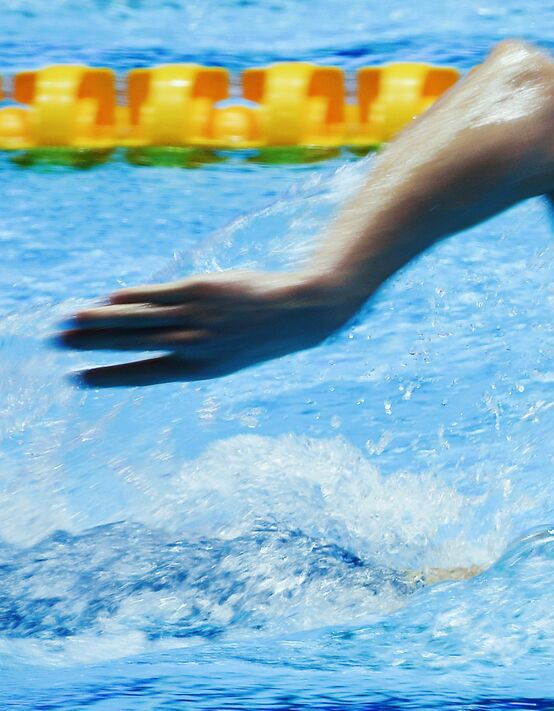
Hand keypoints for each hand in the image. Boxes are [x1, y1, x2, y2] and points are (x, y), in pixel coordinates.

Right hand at [60, 271, 362, 386]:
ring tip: (69, 321)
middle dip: (92, 345)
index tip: (78, 379)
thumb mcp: (224, 353)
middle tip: (59, 344)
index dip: (109, 377)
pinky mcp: (197, 289)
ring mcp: (194, 317)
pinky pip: (153, 295)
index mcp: (200, 370)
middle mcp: (193, 345)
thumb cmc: (258, 336)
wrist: (297, 313)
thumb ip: (186, 348)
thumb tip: (145, 334)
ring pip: (135, 318)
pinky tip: (107, 299)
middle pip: (131, 345)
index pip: (144, 374)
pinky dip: (128, 297)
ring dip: (99, 320)